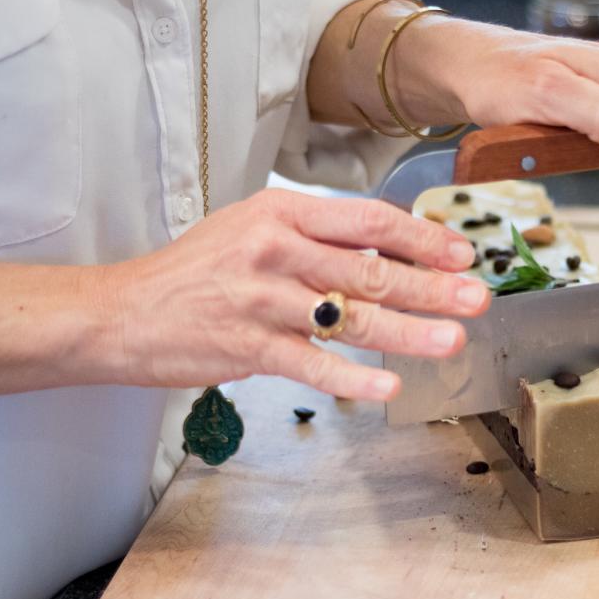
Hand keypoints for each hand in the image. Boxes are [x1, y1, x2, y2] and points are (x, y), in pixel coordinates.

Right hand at [100, 189, 490, 400]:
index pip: (368, 219)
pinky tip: (387, 385)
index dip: (422, 237)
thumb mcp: (251, 230)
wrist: (122, 311)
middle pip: (371, 268)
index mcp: (281, 212)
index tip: (460, 253)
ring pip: (351, 316)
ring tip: (451, 339)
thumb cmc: (194, 272)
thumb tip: (386, 249)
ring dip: (409, 330)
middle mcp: (275, 249)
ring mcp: (262, 299)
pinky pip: (313, 364)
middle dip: (432, 285)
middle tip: (477, 297)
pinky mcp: (248, 346)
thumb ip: (314, 236)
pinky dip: (353, 377)